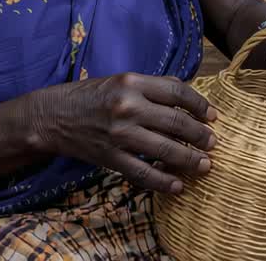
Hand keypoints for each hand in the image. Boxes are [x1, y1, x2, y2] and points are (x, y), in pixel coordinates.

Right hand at [34, 73, 216, 193]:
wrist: (52, 116)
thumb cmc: (91, 96)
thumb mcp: (121, 80)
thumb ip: (153, 87)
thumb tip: (189, 97)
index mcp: (132, 82)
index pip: (177, 92)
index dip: (200, 105)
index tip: (213, 116)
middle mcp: (128, 106)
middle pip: (176, 122)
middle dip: (200, 136)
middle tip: (213, 143)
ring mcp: (119, 134)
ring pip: (165, 149)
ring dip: (189, 159)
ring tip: (205, 165)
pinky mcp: (110, 157)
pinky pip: (143, 172)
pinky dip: (163, 181)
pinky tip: (177, 185)